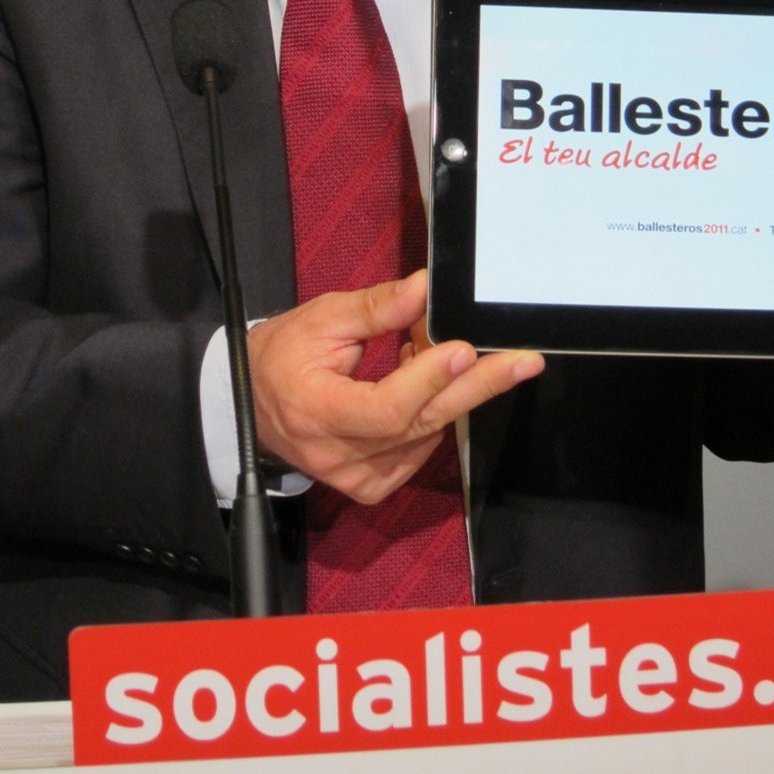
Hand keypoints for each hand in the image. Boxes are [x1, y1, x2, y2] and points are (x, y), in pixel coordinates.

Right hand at [247, 270, 543, 503]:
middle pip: (421, 424)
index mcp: (317, 411)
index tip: (462, 347)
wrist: (252, 402)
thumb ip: (377, 308)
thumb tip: (426, 289)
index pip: (384, 408)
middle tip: (522, 361)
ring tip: (454, 348)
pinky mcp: (373, 484)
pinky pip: (422, 447)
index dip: (427, 380)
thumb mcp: (323, 318)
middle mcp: (339, 456)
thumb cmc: (284, 354)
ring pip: (428, 433)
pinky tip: (431, 377)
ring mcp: (358, 477)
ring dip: (453, 389)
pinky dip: (435, 410)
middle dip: (477, 387)